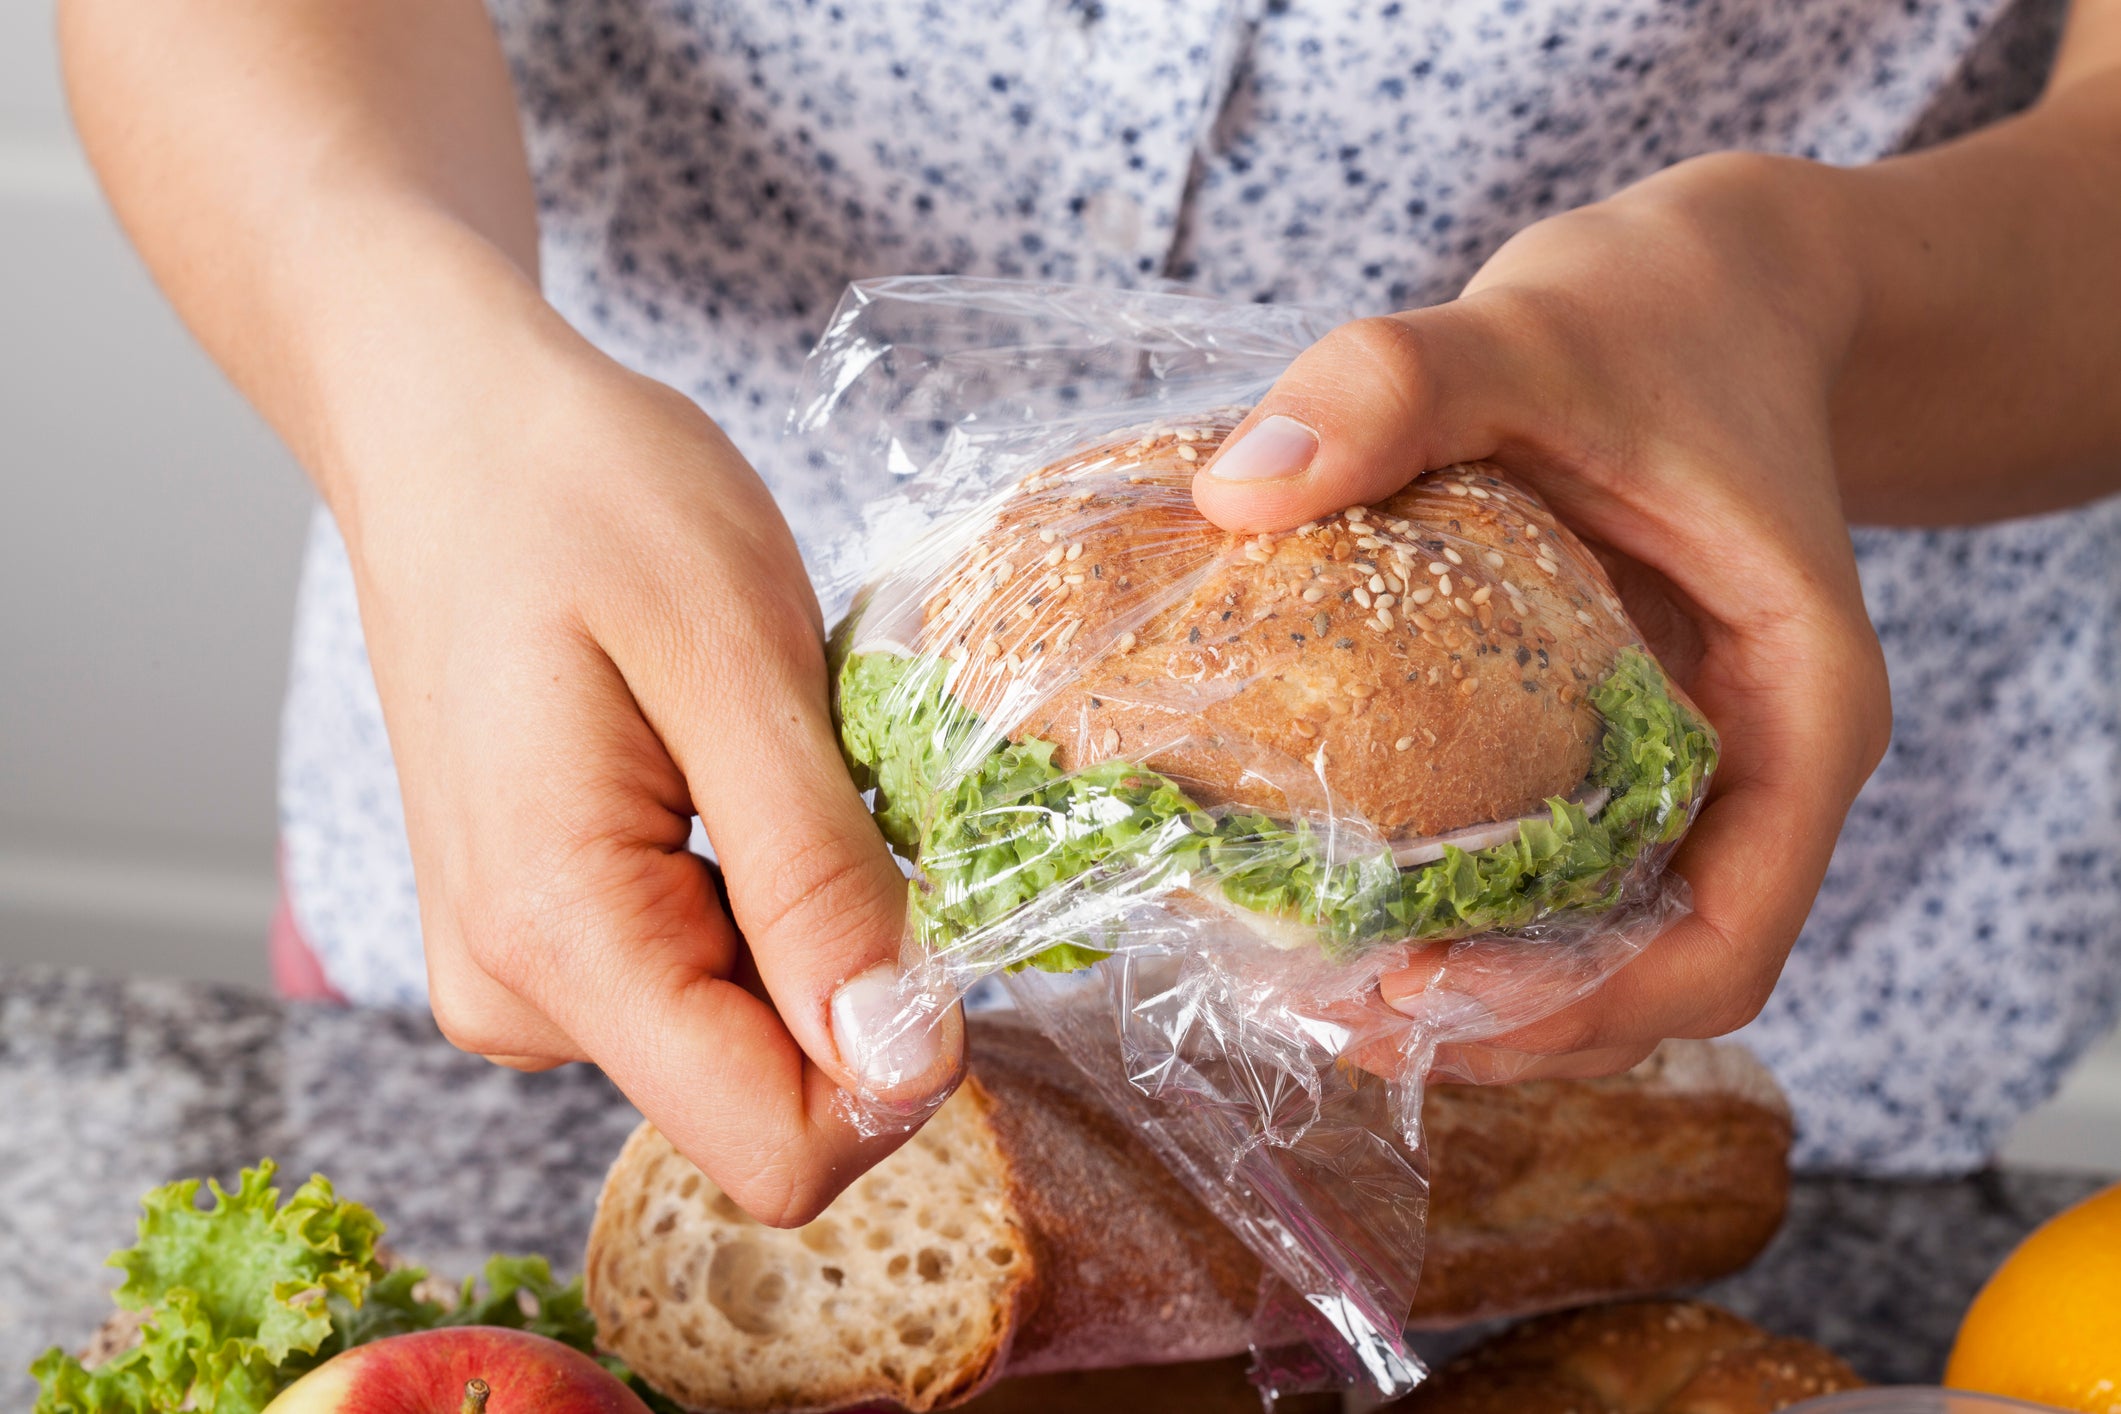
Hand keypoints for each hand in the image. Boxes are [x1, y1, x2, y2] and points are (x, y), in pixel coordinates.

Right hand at [344, 334, 959, 1224]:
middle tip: (831, 784)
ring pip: (746, 1041)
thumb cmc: (585, 499)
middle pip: (768, 1100)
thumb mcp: (736, 659)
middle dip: (853, 968)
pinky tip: (724, 774)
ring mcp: (521, 978)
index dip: (898, 1063)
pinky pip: (704, 982)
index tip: (928, 906)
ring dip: (808, 919)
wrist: (450, 434)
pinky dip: (759, 896)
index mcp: (559, 939)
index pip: (775, 1148)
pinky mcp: (543, 943)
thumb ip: (815, 881)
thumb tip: (902, 1066)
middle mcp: (517, 998)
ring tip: (759, 756)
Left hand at [1194, 153, 1890, 1081]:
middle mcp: (1754, 771)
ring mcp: (1684, 768)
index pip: (1727, 943)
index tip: (1419, 998)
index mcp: (1800, 712)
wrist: (1706, 288)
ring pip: (1597, 946)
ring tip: (1308, 988)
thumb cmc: (1655, 314)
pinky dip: (1456, 915)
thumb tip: (1241, 489)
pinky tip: (1331, 899)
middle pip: (1648, 976)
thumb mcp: (1533, 329)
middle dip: (1496, 1023)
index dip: (1580, 1010)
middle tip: (1324, 1013)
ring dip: (1468, 994)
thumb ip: (1400, 383)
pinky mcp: (1611, 745)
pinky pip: (1549, 871)